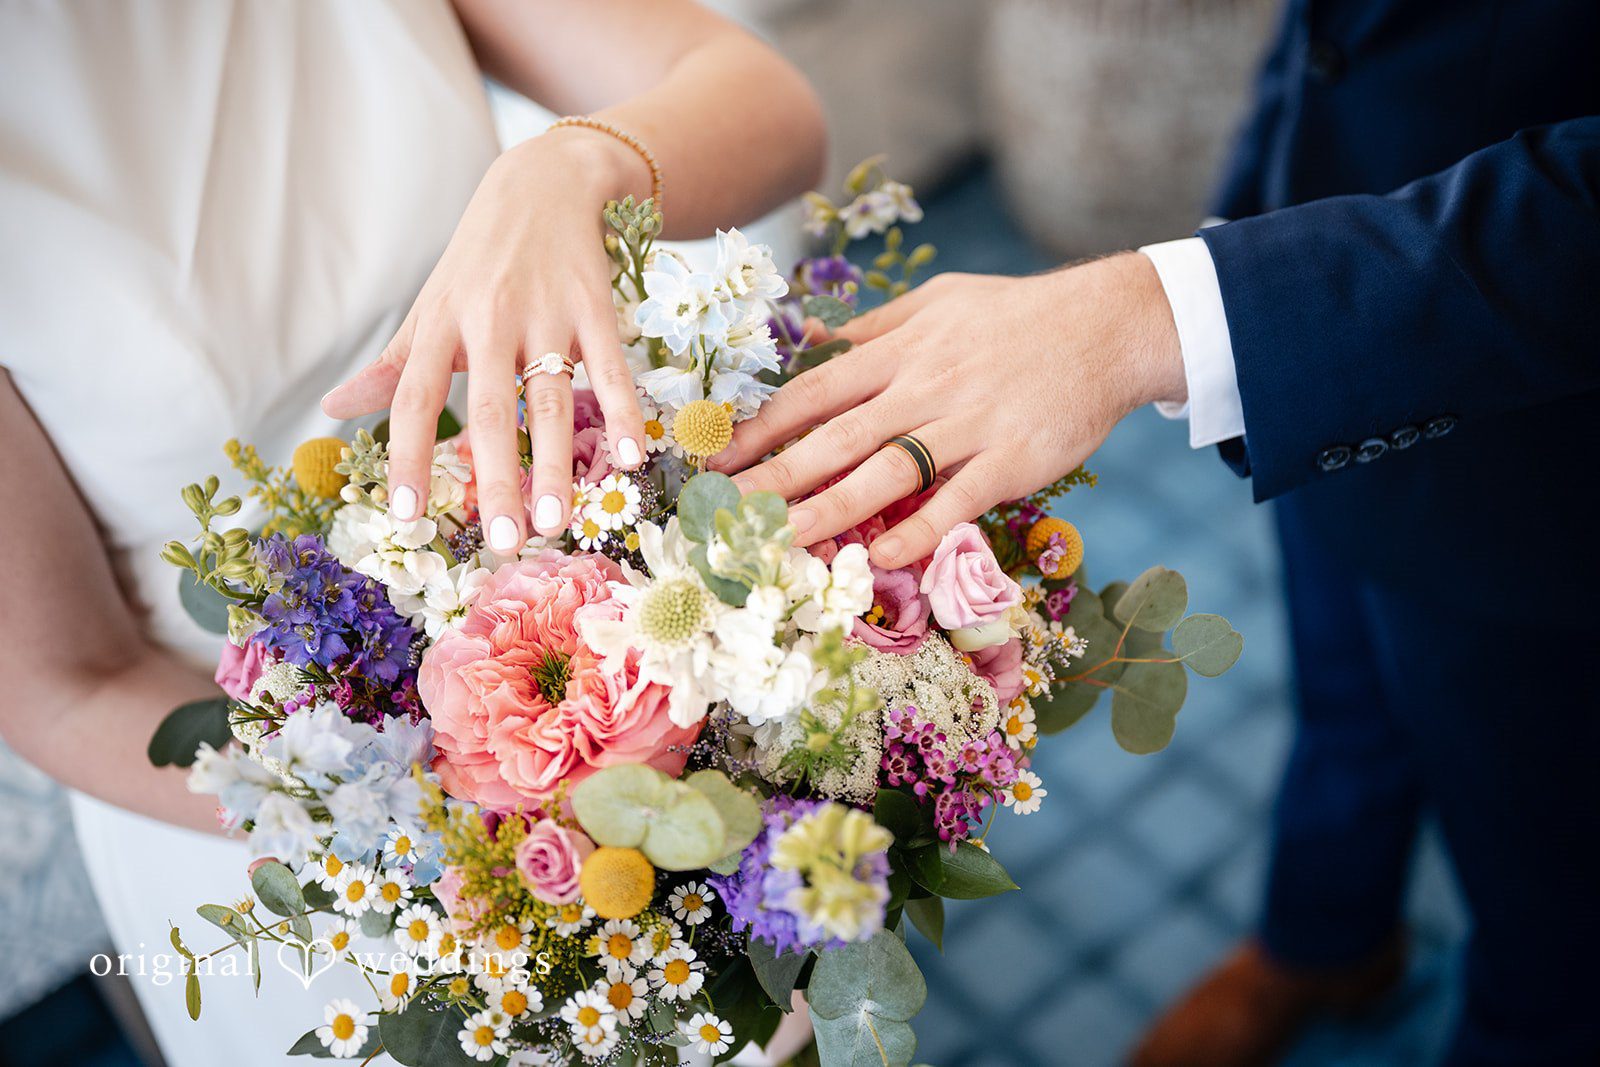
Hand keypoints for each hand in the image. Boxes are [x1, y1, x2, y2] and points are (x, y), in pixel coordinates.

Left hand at [322, 130, 650, 548]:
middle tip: (502, 541)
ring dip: (556, 464)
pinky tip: (630, 457)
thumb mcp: (431, 306)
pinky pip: (610, 367)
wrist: (544, 182)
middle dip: (497, 478)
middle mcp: (490, 319)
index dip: (408, 456)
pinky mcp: (595, 305)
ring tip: (556, 522)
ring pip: (552, 398)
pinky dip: (622, 411)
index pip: (414, 397)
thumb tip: (331, 410)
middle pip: (491, 409)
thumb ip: (392, 365)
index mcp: (441, 324)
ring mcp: (547, 313)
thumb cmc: (479, 259)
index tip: (409, 517)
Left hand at [710, 253, 1186, 568]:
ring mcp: (966, 426)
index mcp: (900, 351)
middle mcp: (922, 388)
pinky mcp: (1010, 459)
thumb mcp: (940, 301)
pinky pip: (956, 499)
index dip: (761, 426)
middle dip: (774, 476)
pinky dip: (920, 530)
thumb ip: (876, 326)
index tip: (717, 456)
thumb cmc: (1019, 314)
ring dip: (828, 510)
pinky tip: (883, 558)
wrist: (1108, 325)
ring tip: (781, 543)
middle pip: (834, 437)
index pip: (813, 391)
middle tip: (725, 512)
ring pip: (885, 472)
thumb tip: (815, 341)